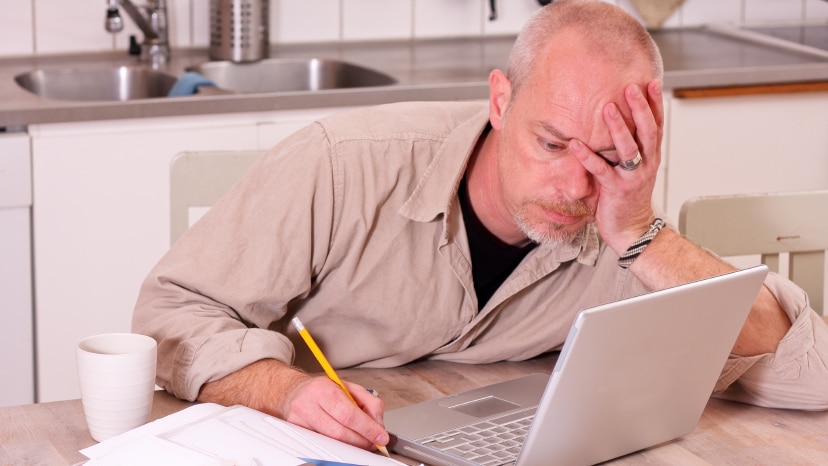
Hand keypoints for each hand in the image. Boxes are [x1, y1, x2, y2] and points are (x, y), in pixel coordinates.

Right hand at [198, 359, 388, 450]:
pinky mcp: (296, 433)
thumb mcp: (348, 387)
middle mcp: (308, 405)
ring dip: (351, 446)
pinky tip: (344, 442)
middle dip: (362, 441)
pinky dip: (337, 446)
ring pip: (330, 442)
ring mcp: (299, 421)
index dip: (368, 428)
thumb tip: (378, 423)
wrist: (291, 392)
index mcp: (324, 390)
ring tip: (361, 441)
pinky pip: (320, 444)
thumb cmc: (321, 390)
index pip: (349, 414)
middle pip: (340, 433)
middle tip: (374, 443)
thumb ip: (368, 403)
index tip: (380, 436)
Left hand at [569, 79, 663, 253]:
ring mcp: (632, 177)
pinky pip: (601, 170)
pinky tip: (575, 143)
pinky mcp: (616, 189)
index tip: (651, 82)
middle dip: (640, 108)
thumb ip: (628, 147)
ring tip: (608, 108)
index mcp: (651, 157)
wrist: (631, 229)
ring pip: (629, 148)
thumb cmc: (628, 197)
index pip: (656, 125)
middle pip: (648, 131)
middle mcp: (646, 164)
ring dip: (618, 127)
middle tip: (631, 88)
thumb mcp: (634, 168)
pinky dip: (587, 156)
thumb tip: (615, 121)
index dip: (655, 104)